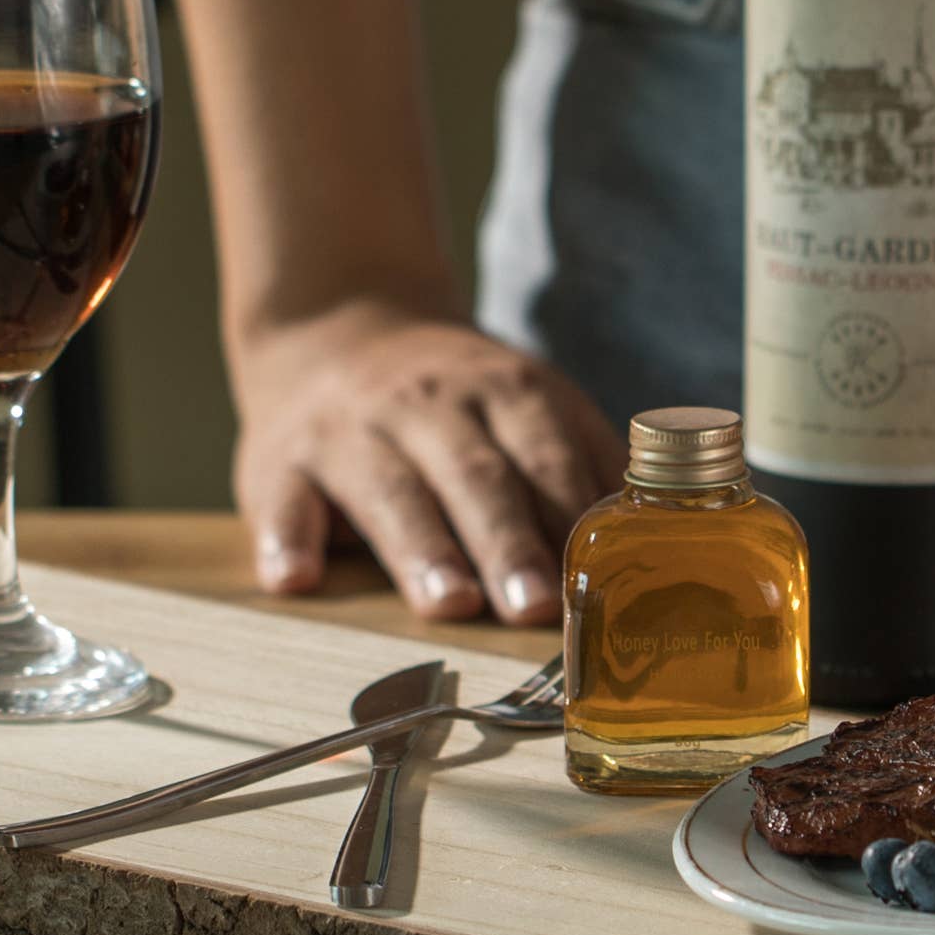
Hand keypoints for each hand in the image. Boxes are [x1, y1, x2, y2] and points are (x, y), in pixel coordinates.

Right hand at [231, 298, 622, 625]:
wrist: (336, 328)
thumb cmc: (456, 402)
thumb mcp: (528, 405)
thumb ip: (581, 468)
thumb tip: (654, 547)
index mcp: (505, 392)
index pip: (547, 459)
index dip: (573, 519)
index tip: (598, 582)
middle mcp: (429, 406)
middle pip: (477, 478)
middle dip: (509, 542)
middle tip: (535, 607)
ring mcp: (352, 431)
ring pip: (390, 492)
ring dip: (422, 549)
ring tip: (449, 602)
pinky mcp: (280, 460)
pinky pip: (282, 501)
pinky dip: (285, 540)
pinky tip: (294, 580)